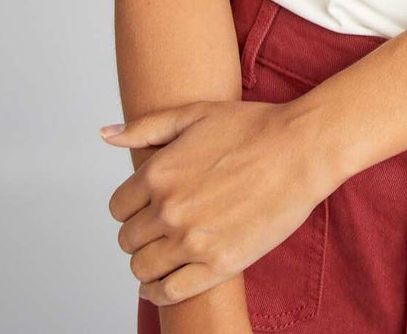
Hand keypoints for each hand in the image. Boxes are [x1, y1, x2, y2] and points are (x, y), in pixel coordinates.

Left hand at [101, 98, 335, 307]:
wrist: (301, 150)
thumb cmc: (253, 128)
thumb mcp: (196, 114)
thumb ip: (146, 127)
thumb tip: (105, 133)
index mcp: (159, 173)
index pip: (117, 207)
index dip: (131, 206)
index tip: (147, 206)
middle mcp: (169, 209)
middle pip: (128, 239)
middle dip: (141, 233)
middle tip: (161, 227)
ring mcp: (192, 240)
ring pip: (142, 268)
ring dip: (148, 263)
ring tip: (164, 253)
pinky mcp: (217, 265)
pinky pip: (168, 292)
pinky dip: (158, 291)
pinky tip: (163, 282)